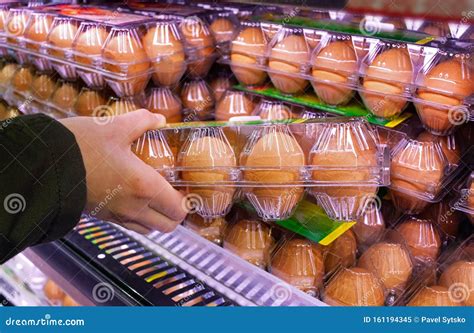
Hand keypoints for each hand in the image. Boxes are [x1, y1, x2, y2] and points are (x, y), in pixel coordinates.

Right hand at [60, 109, 186, 233]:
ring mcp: (118, 216)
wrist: (45, 165)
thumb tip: (160, 120)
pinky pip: (131, 226)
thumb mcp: (116, 126)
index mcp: (145, 186)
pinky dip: (140, 219)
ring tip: (157, 198)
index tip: (187, 191)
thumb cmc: (82, 145)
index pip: (178, 210)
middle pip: (168, 226)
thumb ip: (143, 121)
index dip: (187, 203)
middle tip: (175, 196)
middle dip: (176, 214)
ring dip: (158, 218)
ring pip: (150, 229)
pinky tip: (136, 199)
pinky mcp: (104, 217)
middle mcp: (135, 207)